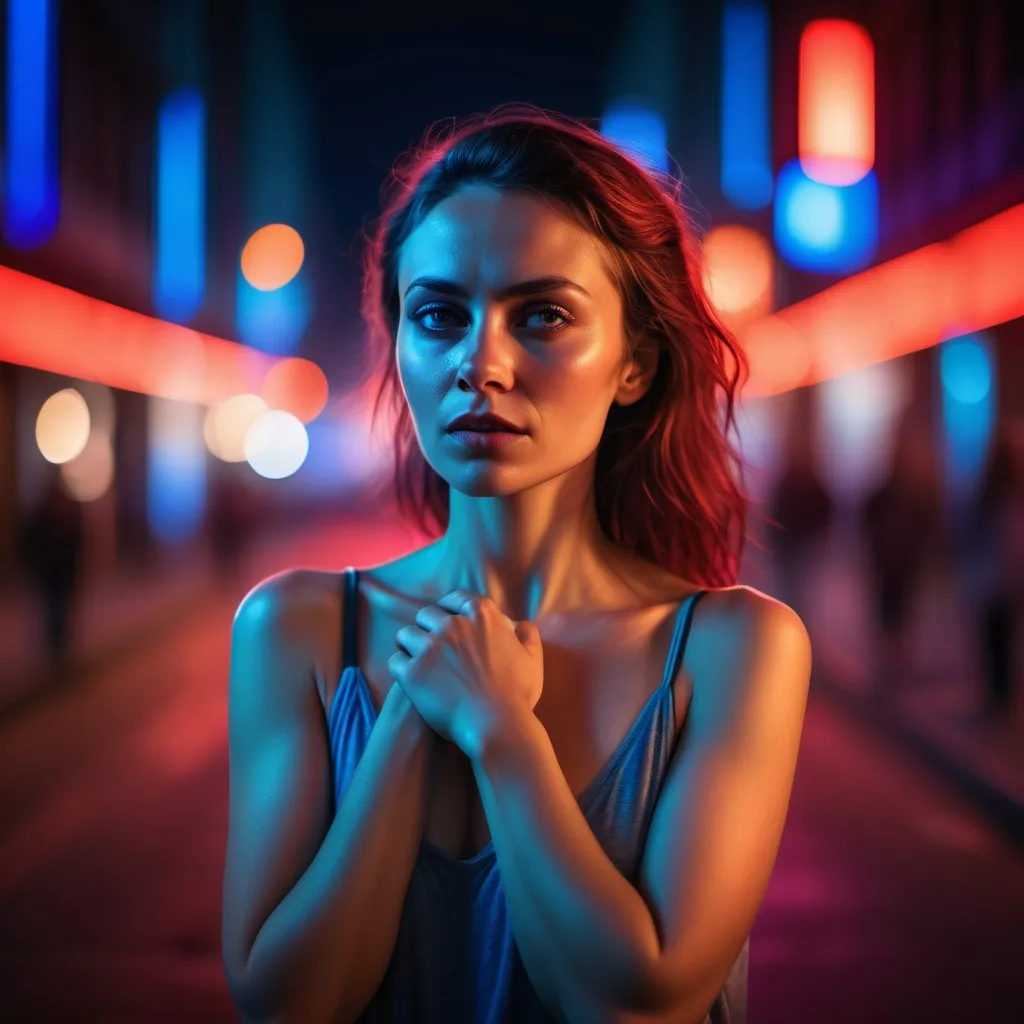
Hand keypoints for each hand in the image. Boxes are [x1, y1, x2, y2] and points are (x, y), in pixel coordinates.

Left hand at [387, 590, 543, 758]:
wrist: (497, 726)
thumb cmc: (517, 694)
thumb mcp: (532, 658)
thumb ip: (527, 634)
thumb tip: (518, 624)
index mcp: (481, 615)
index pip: (456, 599)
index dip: (449, 609)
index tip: (447, 620)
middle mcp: (452, 625)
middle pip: (426, 614)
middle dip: (427, 628)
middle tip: (432, 646)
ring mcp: (430, 648)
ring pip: (406, 635)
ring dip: (410, 646)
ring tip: (416, 660)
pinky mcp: (413, 672)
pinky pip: (395, 661)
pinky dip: (401, 669)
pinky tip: (410, 679)